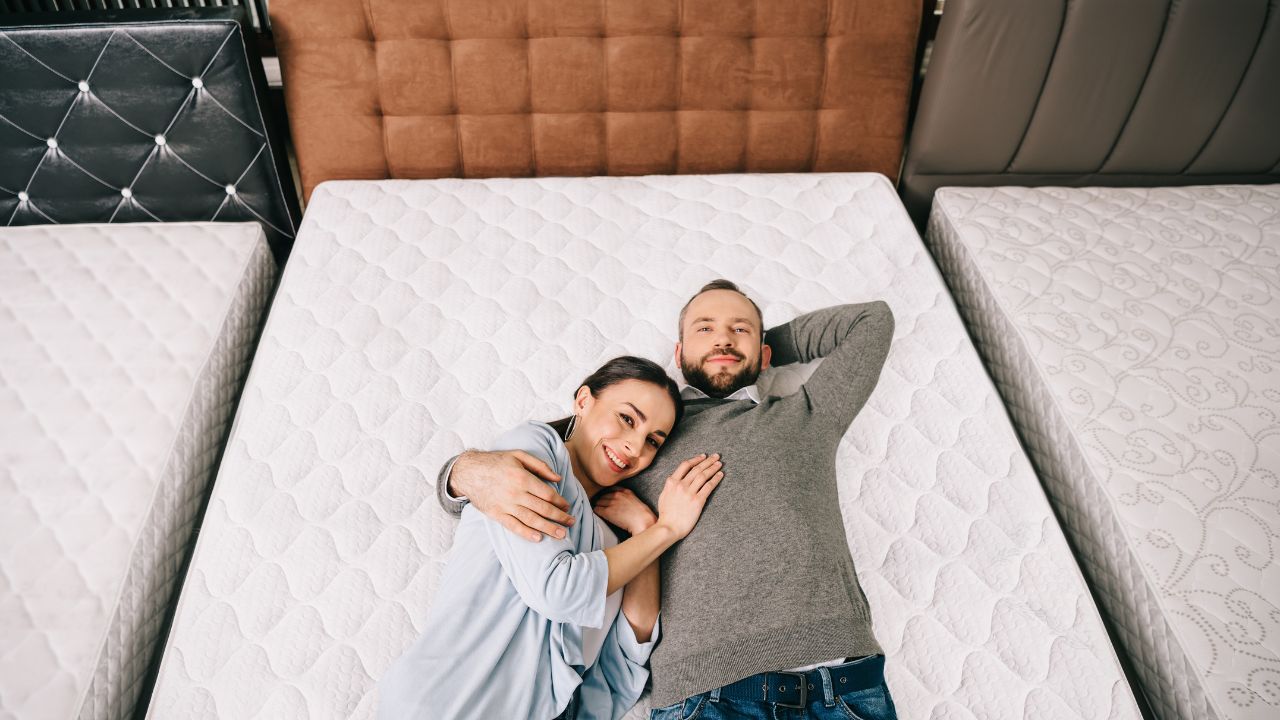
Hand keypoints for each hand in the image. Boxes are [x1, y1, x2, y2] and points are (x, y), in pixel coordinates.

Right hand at [450, 449, 573, 541]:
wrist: (468, 471)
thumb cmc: (496, 461)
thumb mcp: (518, 455)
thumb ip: (540, 465)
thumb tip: (558, 477)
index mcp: (522, 477)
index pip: (547, 494)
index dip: (560, 502)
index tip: (567, 506)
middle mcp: (515, 493)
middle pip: (542, 509)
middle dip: (559, 517)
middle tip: (571, 523)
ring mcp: (505, 505)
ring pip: (531, 520)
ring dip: (548, 528)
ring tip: (562, 535)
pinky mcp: (496, 514)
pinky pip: (513, 526)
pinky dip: (526, 533)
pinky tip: (538, 538)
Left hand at [593, 488, 656, 534]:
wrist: (642, 521)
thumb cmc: (642, 516)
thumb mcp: (636, 501)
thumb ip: (627, 498)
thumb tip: (621, 503)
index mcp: (625, 491)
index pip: (612, 489)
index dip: (609, 495)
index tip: (608, 499)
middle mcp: (617, 495)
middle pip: (603, 496)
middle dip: (603, 501)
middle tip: (604, 507)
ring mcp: (612, 503)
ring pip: (598, 502)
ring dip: (599, 506)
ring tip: (601, 511)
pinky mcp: (607, 511)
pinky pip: (597, 509)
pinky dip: (597, 512)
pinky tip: (600, 515)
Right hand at [656, 453, 723, 538]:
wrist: (669, 527)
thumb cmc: (666, 514)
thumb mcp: (664, 496)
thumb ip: (670, 486)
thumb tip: (676, 479)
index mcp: (671, 482)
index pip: (685, 465)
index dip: (696, 459)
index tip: (703, 456)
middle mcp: (681, 485)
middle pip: (697, 469)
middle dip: (708, 461)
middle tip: (716, 456)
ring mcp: (690, 492)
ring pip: (703, 475)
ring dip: (713, 468)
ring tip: (719, 464)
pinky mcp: (698, 501)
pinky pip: (708, 486)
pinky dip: (715, 479)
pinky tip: (720, 475)